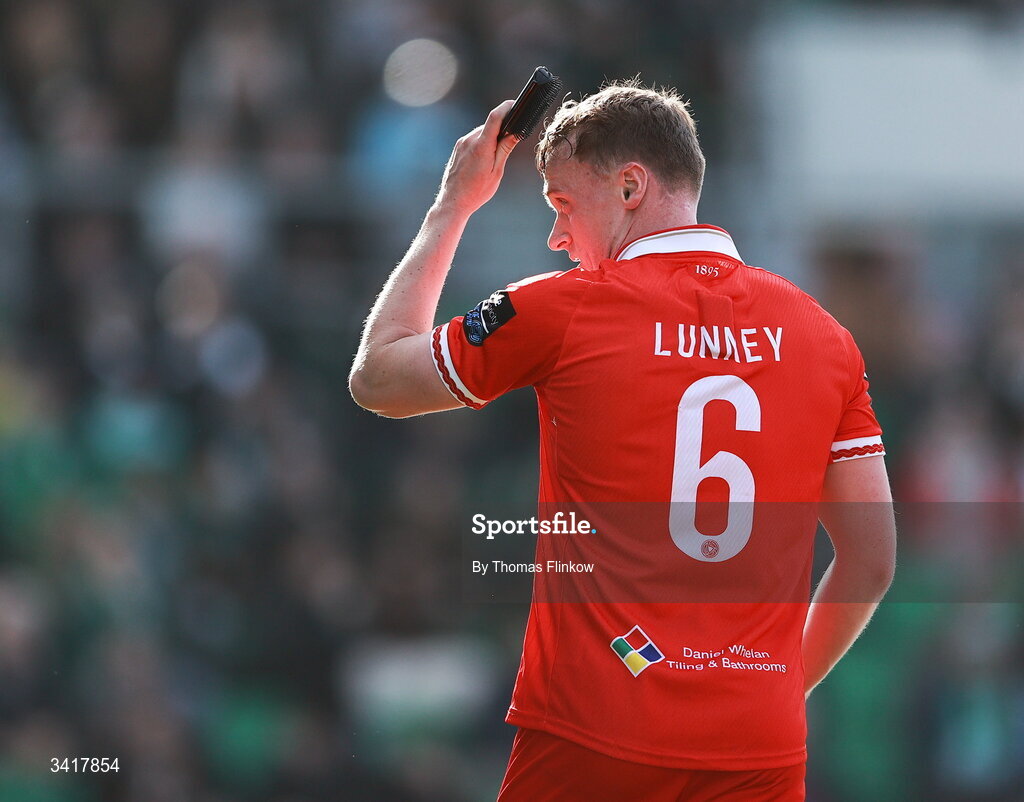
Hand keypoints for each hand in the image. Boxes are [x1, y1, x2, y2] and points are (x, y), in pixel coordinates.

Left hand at [435, 99, 517, 216]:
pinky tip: (483, 160)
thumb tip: (514, 133)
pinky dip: (482, 144)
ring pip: (482, 133)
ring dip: (491, 139)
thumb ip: (505, 149)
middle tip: (510, 143)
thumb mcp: (496, 172)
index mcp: (482, 146)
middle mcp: (469, 140)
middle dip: (501, 130)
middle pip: (490, 126)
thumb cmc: (476, 191)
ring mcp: (461, 143)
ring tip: (494, 159)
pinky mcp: (457, 148)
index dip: (506, 107)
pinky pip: (473, 140)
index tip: (514, 104)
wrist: (453, 201)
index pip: (495, 117)